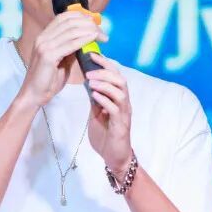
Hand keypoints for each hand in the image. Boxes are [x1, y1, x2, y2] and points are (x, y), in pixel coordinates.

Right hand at [17, 11, 106, 107]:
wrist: (34, 95)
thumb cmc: (49, 80)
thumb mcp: (62, 60)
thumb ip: (71, 48)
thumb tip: (86, 39)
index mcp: (44, 36)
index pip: (64, 17)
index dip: (81, 16)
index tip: (95, 23)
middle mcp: (43, 38)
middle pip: (70, 22)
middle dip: (89, 24)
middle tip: (102, 33)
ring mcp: (44, 46)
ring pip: (71, 31)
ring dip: (90, 31)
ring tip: (102, 37)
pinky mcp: (48, 56)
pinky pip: (70, 44)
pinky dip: (84, 39)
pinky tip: (93, 38)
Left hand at [85, 52, 132, 175]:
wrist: (114, 157)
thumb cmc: (106, 135)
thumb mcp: (97, 113)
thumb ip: (95, 98)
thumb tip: (87, 81)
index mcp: (118, 98)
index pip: (115, 75)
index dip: (105, 63)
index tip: (91, 54)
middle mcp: (124, 103)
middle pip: (120, 80)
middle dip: (105, 71)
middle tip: (89, 69)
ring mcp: (124, 114)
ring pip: (121, 92)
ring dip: (105, 84)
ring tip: (91, 81)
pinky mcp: (121, 126)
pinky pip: (115, 109)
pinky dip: (105, 100)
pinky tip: (94, 96)